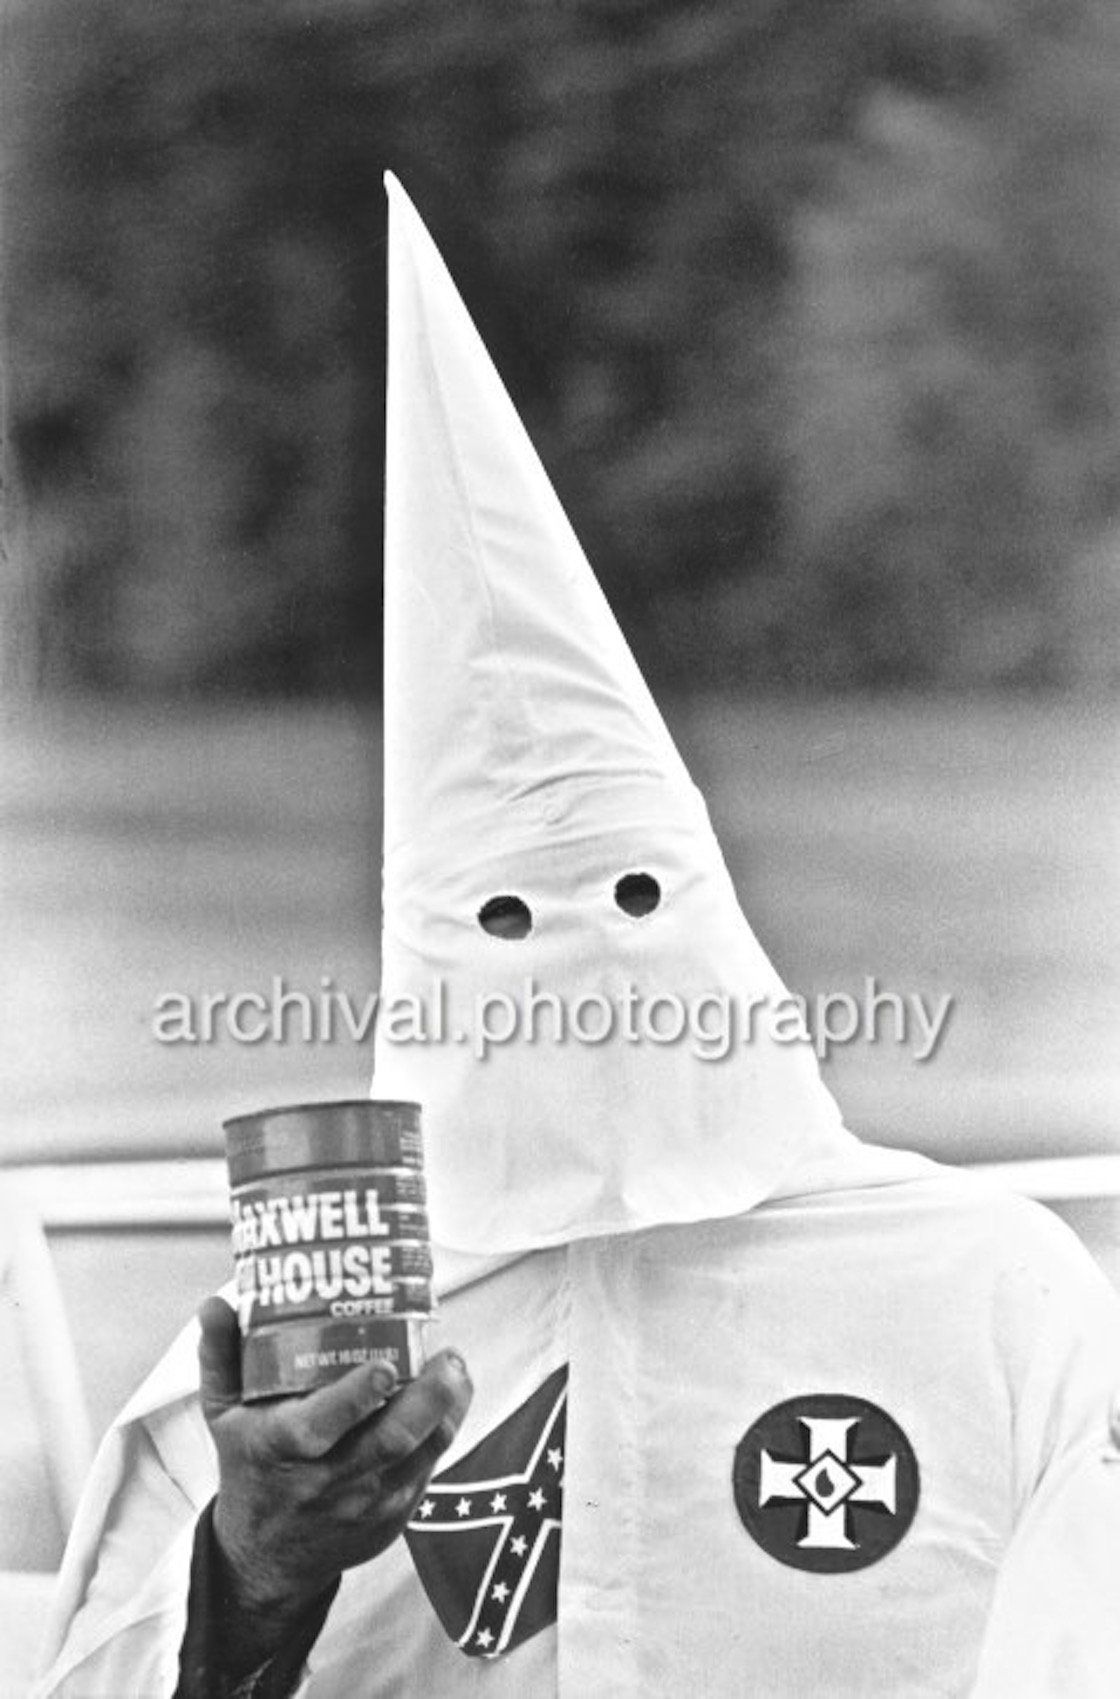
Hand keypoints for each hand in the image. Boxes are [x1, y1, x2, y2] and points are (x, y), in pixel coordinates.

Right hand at [197, 1296, 471, 1670]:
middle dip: (427, 1398)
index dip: (355, 1398)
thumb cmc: (250, 1469)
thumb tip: (215, 1302)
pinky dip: (444, 1429)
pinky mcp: (394, 1514)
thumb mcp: (223, 1416)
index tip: (383, 1365)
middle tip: (447, 1356)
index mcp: (283, 1450)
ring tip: (455, 1366)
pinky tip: (451, 1395)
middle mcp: (328, 1481)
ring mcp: (367, 1502)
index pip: (322, 1427)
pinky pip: (429, 1468)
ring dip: (447, 1409)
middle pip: (389, 1441)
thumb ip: (220, 1356)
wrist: (267, 1558)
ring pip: (421, 1454)